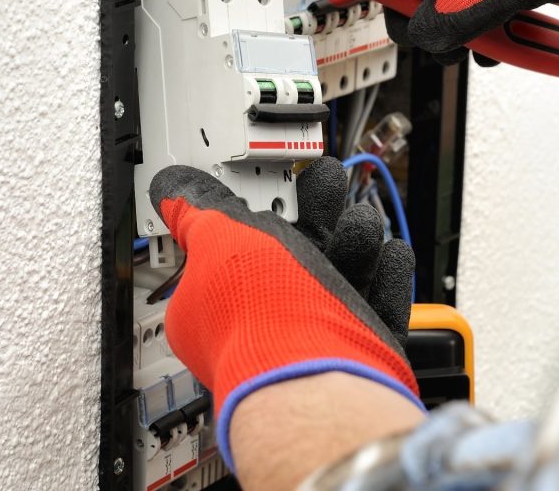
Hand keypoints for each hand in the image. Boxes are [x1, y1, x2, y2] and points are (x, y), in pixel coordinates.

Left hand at [149, 157, 419, 470]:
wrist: (321, 373)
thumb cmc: (264, 316)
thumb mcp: (217, 238)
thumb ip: (197, 210)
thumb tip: (171, 191)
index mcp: (217, 305)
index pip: (230, 252)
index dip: (249, 215)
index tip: (267, 191)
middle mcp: (264, 324)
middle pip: (294, 257)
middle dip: (316, 216)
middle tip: (325, 185)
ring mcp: (313, 339)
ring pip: (339, 277)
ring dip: (353, 243)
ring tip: (359, 223)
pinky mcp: (359, 350)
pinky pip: (376, 304)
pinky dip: (385, 277)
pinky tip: (387, 253)